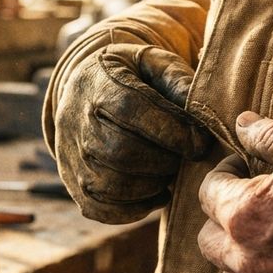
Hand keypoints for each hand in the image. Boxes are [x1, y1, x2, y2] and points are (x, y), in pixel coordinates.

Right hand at [53, 43, 210, 223]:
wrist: (82, 89)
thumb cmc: (129, 76)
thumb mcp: (152, 63)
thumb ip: (177, 81)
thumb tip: (201, 115)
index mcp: (99, 85)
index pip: (131, 111)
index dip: (173, 132)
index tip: (200, 141)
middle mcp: (77, 122)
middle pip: (122, 153)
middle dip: (165, 162)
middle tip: (183, 158)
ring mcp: (72, 156)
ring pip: (113, 186)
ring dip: (152, 186)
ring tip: (168, 172)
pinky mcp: (73, 183)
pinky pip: (102, 209)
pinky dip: (136, 209)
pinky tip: (156, 193)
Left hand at [197, 112, 272, 272]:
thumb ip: (269, 134)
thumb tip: (242, 124)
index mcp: (244, 214)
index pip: (208, 193)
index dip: (225, 173)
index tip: (243, 167)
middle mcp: (248, 261)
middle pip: (209, 242)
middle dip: (222, 219)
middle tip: (251, 204)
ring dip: (238, 262)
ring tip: (263, 244)